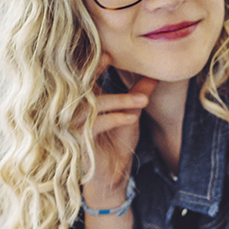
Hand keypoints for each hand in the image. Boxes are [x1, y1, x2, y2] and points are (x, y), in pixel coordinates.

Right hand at [84, 70, 154, 209]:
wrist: (112, 177)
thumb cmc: (117, 143)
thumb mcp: (131, 114)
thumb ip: (139, 93)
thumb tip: (155, 74)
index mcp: (85, 99)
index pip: (83, 75)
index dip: (91, 61)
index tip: (109, 52)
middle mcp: (74, 109)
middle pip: (79, 83)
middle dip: (93, 69)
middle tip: (110, 59)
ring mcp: (73, 124)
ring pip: (91, 103)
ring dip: (118, 100)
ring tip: (142, 101)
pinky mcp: (77, 140)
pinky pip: (94, 124)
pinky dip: (115, 118)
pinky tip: (131, 118)